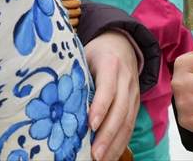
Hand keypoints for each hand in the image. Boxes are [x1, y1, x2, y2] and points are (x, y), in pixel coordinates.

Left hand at [84, 31, 140, 160]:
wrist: (123, 44)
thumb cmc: (96, 53)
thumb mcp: (84, 56)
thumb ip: (77, 76)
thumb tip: (57, 102)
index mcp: (110, 64)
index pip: (107, 88)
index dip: (100, 107)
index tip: (90, 125)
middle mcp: (126, 79)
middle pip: (120, 109)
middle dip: (107, 134)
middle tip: (94, 154)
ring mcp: (133, 93)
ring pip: (128, 121)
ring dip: (115, 144)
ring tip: (101, 160)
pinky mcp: (136, 103)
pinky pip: (131, 125)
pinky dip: (121, 143)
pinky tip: (110, 156)